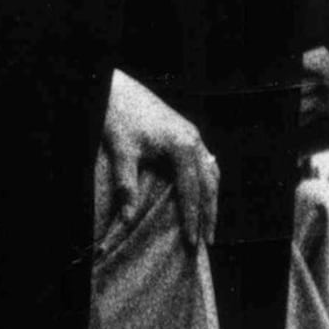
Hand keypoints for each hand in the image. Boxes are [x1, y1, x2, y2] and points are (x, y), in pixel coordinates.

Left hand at [99, 70, 218, 247]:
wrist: (117, 86)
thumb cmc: (119, 116)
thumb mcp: (122, 152)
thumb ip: (127, 187)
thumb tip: (127, 220)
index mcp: (182, 146)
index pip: (191, 191)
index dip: (192, 219)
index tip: (192, 241)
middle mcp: (194, 140)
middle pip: (210, 184)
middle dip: (209, 214)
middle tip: (208, 241)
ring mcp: (192, 134)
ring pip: (212, 172)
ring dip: (212, 198)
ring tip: (209, 223)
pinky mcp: (185, 131)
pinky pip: (205, 161)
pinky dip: (207, 181)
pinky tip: (202, 193)